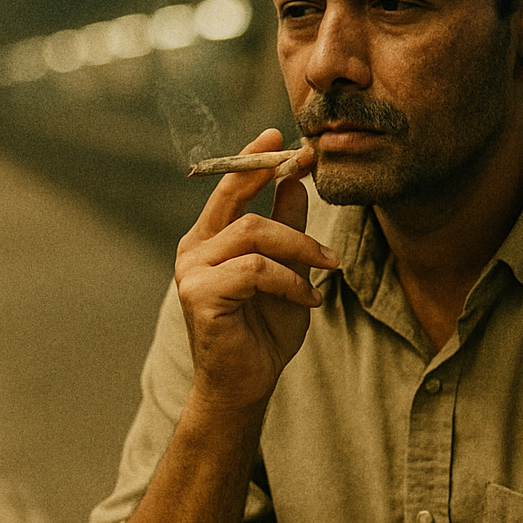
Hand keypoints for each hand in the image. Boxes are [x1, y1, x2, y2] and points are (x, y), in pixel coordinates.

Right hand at [174, 129, 338, 410]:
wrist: (246, 387)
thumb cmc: (263, 332)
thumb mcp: (287, 272)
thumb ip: (286, 228)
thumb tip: (294, 181)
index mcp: (209, 240)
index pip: (229, 188)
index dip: (253, 159)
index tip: (280, 136)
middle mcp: (194, 250)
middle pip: (235, 198)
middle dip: (271, 175)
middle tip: (308, 166)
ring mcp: (192, 272)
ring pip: (253, 233)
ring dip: (300, 246)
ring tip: (330, 266)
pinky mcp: (199, 295)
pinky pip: (255, 270)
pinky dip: (290, 281)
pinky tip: (308, 299)